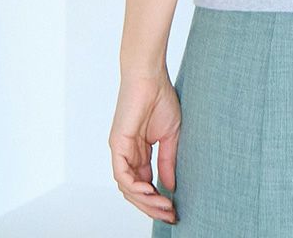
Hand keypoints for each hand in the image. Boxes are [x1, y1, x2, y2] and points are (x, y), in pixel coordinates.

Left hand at [109, 70, 180, 224]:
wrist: (150, 76)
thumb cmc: (160, 98)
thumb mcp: (170, 136)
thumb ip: (168, 161)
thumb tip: (169, 187)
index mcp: (139, 153)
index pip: (145, 185)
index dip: (158, 200)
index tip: (175, 210)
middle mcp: (127, 155)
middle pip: (136, 192)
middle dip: (153, 206)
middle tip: (171, 215)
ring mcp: (121, 151)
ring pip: (128, 188)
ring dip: (146, 201)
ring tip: (165, 206)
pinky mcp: (117, 145)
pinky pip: (122, 175)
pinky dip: (135, 188)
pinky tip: (150, 192)